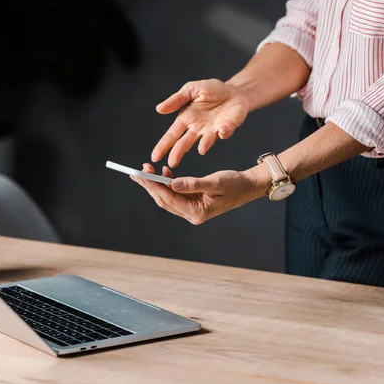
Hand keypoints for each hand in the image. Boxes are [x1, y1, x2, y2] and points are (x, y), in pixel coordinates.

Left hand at [131, 164, 270, 224]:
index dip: (153, 186)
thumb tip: (172, 184)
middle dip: (149, 186)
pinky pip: (175, 194)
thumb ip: (193, 184)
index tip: (141, 174)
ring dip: (156, 184)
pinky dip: (167, 183)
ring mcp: (191, 210)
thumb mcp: (215, 182)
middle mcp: (191, 214)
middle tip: (136, 172)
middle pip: (164, 200)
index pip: (169, 199)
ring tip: (146, 170)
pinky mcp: (192, 202)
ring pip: (167, 197)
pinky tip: (163, 172)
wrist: (248, 187)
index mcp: (196, 213)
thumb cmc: (235, 184)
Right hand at [152, 79, 249, 166]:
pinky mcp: (227, 128)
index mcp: (186, 119)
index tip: (155, 157)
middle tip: (172, 163)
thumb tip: (159, 108)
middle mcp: (197, 129)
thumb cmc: (211, 90)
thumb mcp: (191, 89)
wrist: (234, 91)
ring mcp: (212, 131)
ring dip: (204, 145)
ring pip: (205, 142)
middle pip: (185, 143)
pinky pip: (225, 133)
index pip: (171, 135)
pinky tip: (222, 131)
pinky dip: (224, 133)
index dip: (163, 146)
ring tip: (201, 149)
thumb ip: (176, 99)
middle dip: (178, 153)